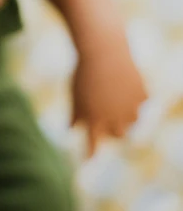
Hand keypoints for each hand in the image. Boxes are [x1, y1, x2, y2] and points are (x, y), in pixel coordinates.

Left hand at [71, 41, 147, 157]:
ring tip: (116, 97)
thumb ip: (74, 115)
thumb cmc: (83, 71)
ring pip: (132, 119)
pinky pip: (141, 100)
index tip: (87, 161)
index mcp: (93, 120)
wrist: (102, 50)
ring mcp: (130, 108)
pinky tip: (126, 83)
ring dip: (126, 114)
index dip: (90, 155)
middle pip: (118, 134)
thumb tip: (69, 130)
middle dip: (114, 129)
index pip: (92, 146)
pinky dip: (135, 94)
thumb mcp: (74, 93)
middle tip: (107, 117)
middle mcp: (114, 118)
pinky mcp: (142, 95)